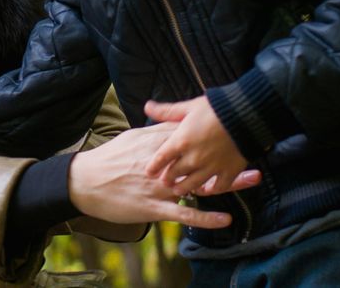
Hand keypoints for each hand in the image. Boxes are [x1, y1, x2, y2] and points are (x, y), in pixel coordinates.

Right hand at [67, 123, 259, 228]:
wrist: (83, 183)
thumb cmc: (107, 160)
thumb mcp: (130, 138)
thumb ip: (152, 130)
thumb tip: (170, 120)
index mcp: (153, 144)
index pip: (188, 133)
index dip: (213, 129)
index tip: (236, 122)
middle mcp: (160, 164)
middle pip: (201, 156)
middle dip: (228, 152)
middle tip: (255, 147)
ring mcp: (158, 187)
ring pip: (197, 184)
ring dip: (227, 182)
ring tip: (252, 179)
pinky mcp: (153, 208)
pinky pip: (183, 213)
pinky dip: (205, 217)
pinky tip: (226, 219)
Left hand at [144, 96, 247, 196]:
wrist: (246, 115)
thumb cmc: (216, 108)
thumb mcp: (189, 107)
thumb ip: (167, 111)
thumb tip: (147, 107)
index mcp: (181, 141)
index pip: (160, 158)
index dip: (153, 166)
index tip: (149, 172)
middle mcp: (193, 158)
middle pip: (175, 174)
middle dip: (168, 178)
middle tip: (164, 181)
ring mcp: (211, 167)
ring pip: (192, 185)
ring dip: (184, 188)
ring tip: (179, 189)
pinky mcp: (229, 172)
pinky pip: (218, 187)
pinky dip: (212, 190)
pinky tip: (208, 189)